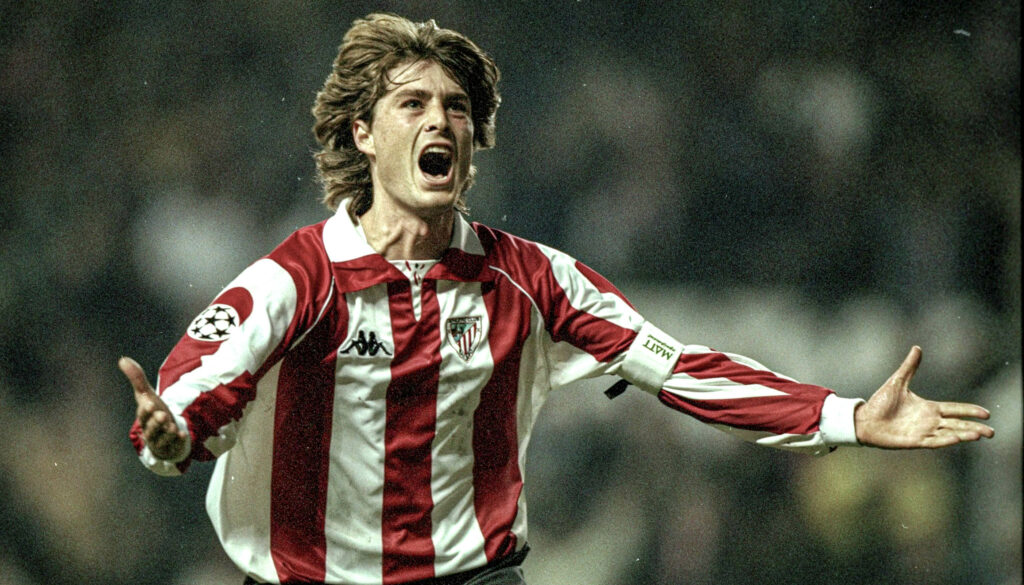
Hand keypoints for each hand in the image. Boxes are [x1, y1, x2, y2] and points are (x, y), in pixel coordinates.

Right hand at [121, 356, 188, 460]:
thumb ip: (137, 378)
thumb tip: (123, 359)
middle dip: (156, 422)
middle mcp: (150, 430)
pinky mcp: (171, 447)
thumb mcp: (147, 395)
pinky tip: (183, 435)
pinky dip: (178, 441)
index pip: (142, 414)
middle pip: (151, 428)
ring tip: (173, 427)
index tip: (150, 402)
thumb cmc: (153, 412)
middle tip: (163, 415)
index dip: (145, 409)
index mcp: (143, 417)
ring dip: (167, 433)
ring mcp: (160, 440)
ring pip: (162, 438)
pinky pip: (174, 445)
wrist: (164, 432)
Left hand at [854, 346, 994, 448]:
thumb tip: (917, 347)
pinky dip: (946, 440)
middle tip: (991, 432)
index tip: (986, 413)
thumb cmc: (880, 402)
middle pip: (957, 425)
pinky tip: (958, 438)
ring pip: (949, 434)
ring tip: (980, 434)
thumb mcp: (897, 381)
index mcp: (928, 408)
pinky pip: (934, 441)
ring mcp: (923, 432)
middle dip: (974, 427)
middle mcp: (929, 421)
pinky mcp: (914, 441)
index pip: (954, 410)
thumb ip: (909, 367)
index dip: (969, 411)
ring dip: (964, 434)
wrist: (864, 419)